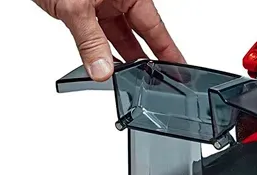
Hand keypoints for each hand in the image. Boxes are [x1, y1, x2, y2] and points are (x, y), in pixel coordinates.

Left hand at [34, 0, 184, 80]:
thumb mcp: (76, 8)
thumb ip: (90, 42)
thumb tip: (102, 70)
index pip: (155, 28)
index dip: (168, 51)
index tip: (180, 70)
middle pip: (139, 35)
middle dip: (146, 60)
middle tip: (158, 84)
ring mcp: (101, 2)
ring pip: (117, 37)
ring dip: (120, 58)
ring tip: (130, 81)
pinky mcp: (84, 7)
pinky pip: (98, 35)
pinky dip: (100, 51)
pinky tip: (103, 65)